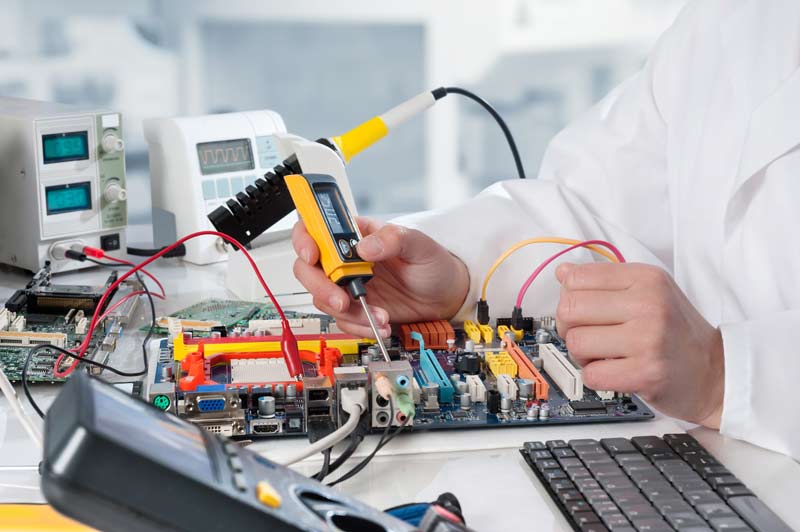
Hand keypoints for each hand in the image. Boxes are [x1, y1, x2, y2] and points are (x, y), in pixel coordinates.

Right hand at [292, 217, 469, 337]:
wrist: (445, 295)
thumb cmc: (432, 263)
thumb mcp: (419, 244)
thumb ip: (393, 239)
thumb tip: (365, 246)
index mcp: (355, 235)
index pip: (314, 228)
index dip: (304, 239)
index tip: (313, 256)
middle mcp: (345, 260)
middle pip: (307, 268)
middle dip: (319, 286)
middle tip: (342, 299)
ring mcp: (347, 285)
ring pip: (322, 298)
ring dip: (347, 312)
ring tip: (378, 315)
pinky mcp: (355, 308)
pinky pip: (341, 320)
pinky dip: (359, 326)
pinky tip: (381, 323)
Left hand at [555, 262, 724, 428]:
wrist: (716, 372)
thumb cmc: (677, 331)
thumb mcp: (649, 291)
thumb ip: (605, 280)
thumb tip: (563, 272)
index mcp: (646, 278)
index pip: (577, 278)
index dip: (568, 297)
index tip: (582, 309)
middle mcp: (648, 304)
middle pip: (570, 309)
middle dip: (569, 327)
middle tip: (588, 335)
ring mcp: (648, 339)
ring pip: (576, 343)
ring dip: (582, 355)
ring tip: (604, 354)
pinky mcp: (645, 373)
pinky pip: (591, 374)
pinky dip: (595, 376)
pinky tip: (614, 371)